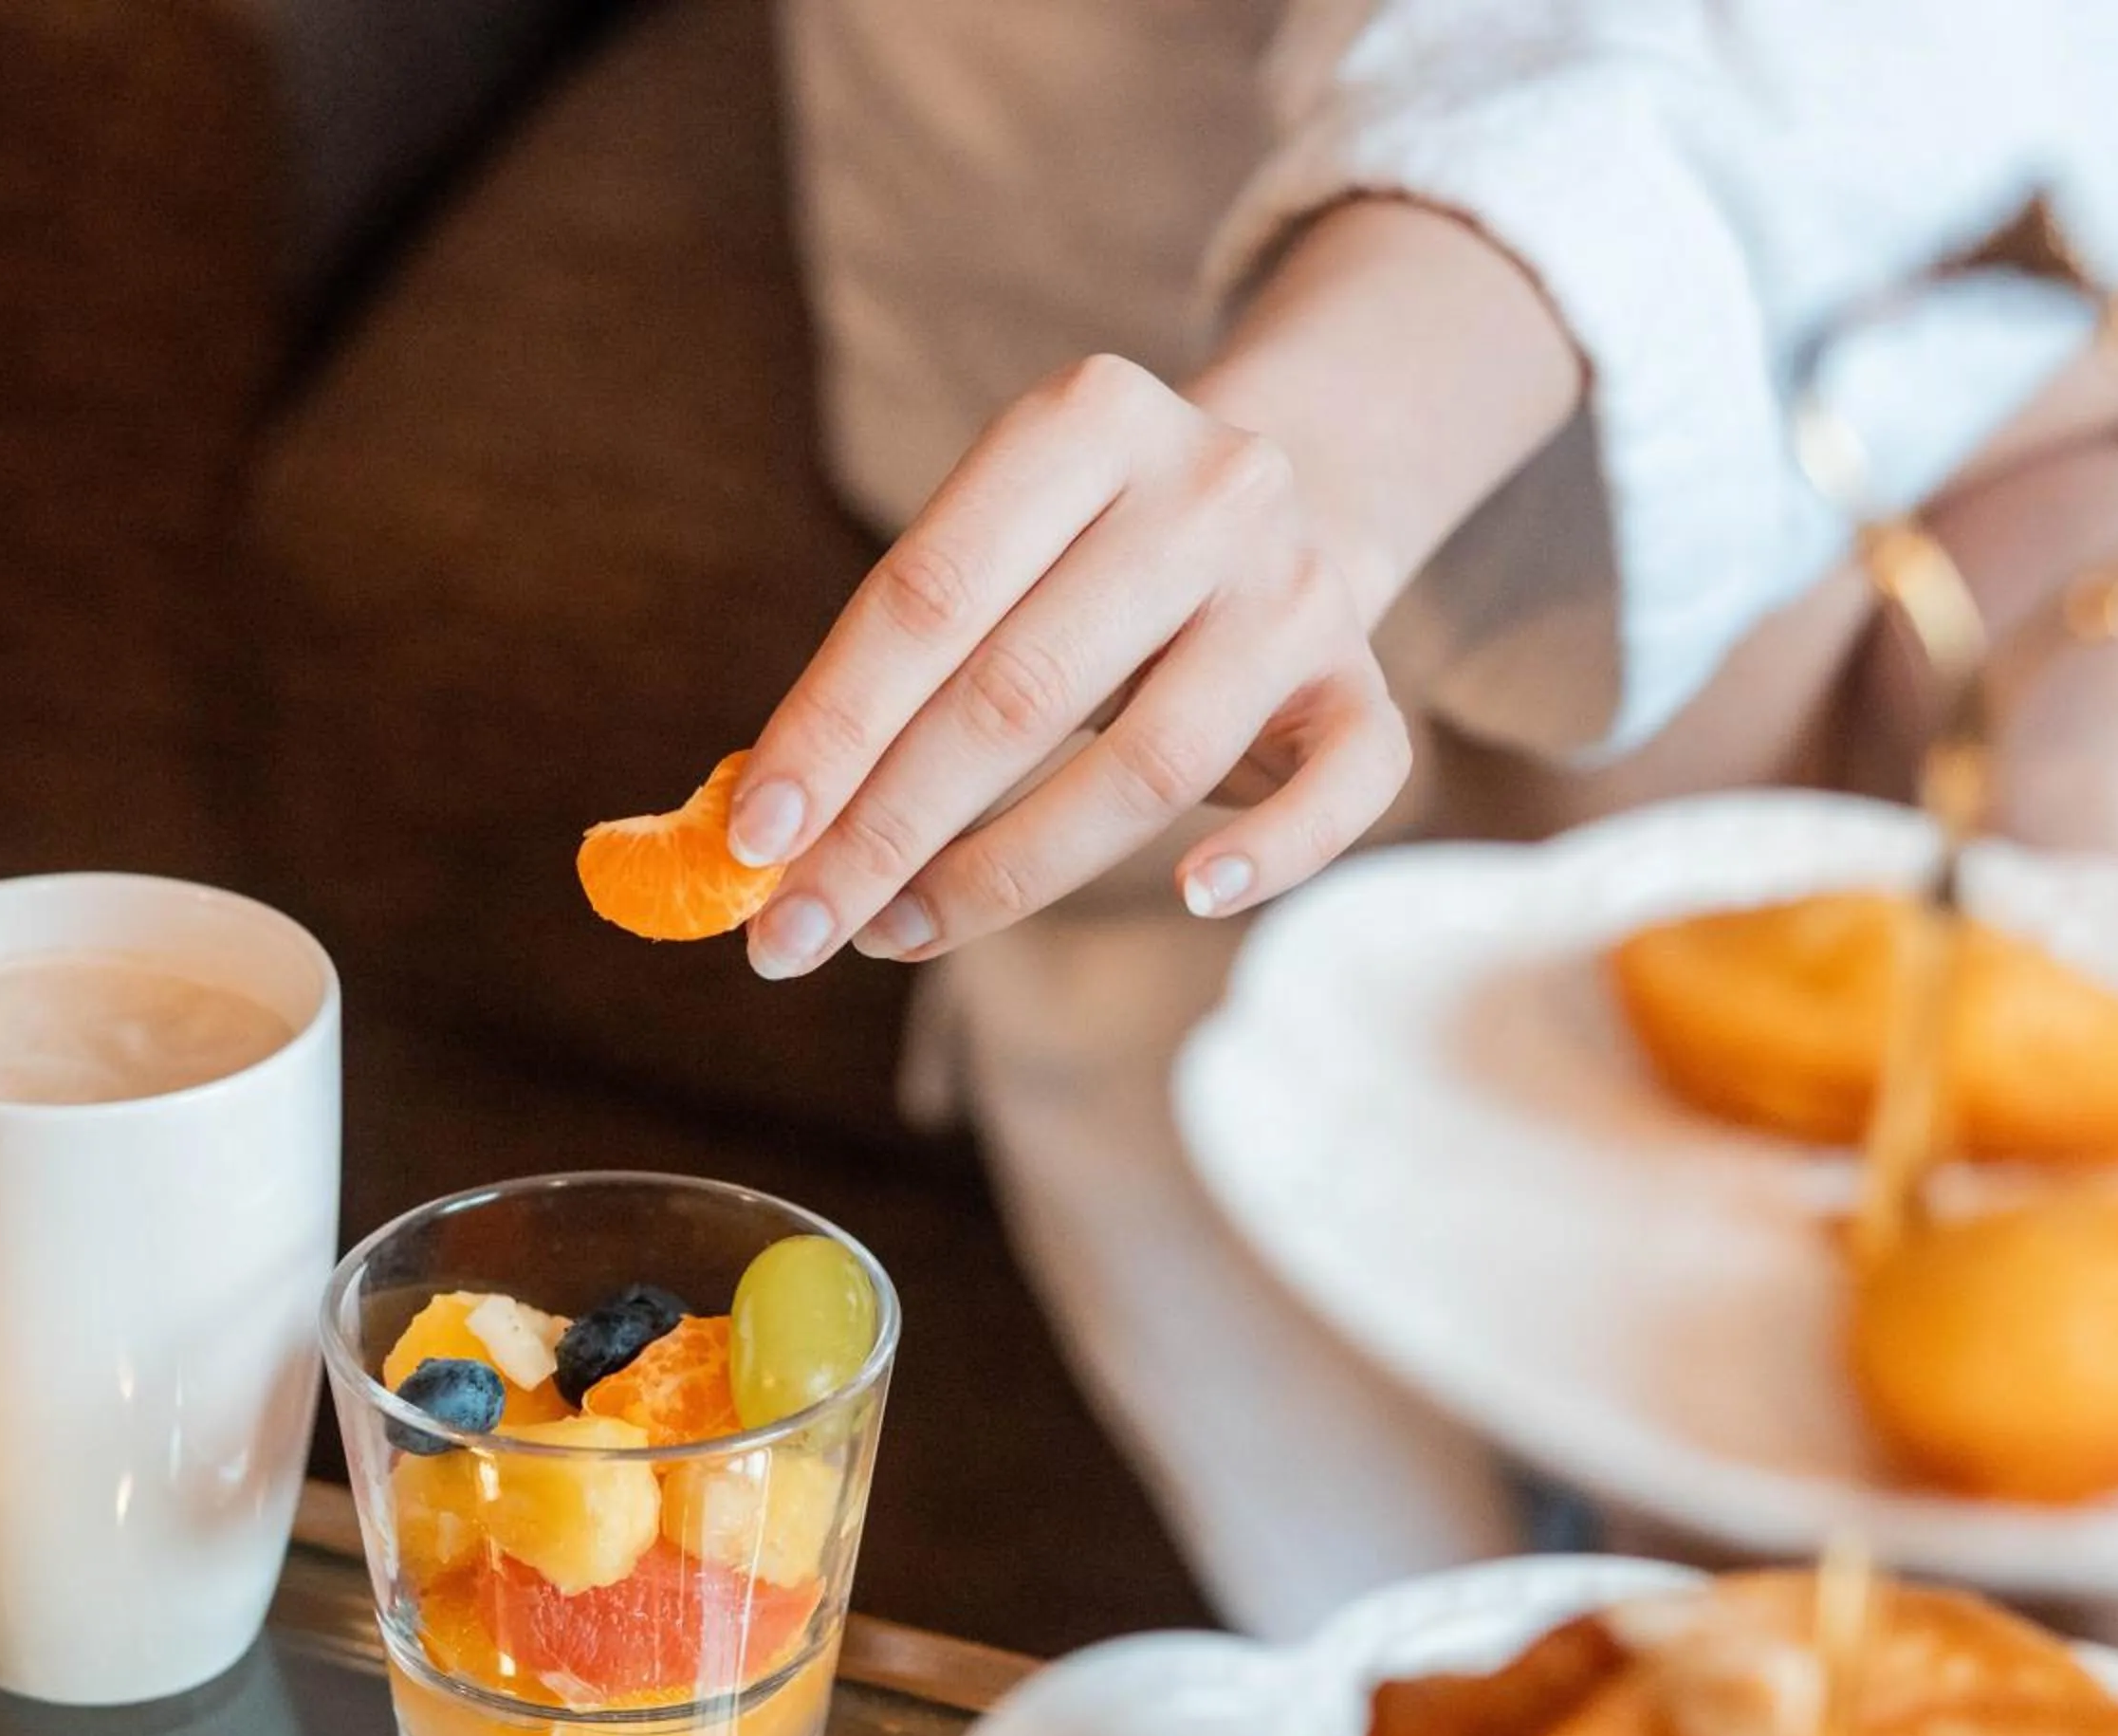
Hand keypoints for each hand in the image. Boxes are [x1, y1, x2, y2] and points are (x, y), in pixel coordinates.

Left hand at [729, 353, 1412, 979]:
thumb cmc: (1083, 555)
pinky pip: (1341, 790)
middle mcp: (1209, 488)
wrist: (1298, 488)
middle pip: (1021, 691)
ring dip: (1006, 873)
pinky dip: (1268, 853)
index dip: (831, 728)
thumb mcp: (995, 550)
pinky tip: (1189, 896)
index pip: (927, 596)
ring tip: (898, 932)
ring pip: (1150, 764)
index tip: (753, 840)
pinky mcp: (1365, 683)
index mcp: (1084, 419)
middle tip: (793, 931)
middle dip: (886, 830)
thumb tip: (764, 829)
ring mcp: (1300, 588)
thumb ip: (896, 664)